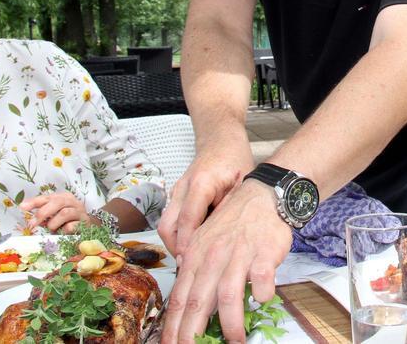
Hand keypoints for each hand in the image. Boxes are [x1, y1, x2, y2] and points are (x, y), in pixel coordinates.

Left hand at [19, 192, 89, 233]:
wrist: (89, 226)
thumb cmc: (68, 220)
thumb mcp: (55, 214)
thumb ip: (44, 213)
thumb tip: (29, 217)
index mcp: (62, 197)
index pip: (46, 197)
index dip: (34, 202)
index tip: (22, 207)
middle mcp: (72, 202)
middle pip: (57, 202)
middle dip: (43, 213)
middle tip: (32, 224)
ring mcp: (80, 212)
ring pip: (65, 213)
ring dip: (54, 223)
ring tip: (51, 229)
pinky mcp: (85, 223)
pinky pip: (72, 226)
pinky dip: (65, 230)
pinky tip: (64, 232)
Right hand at [157, 143, 253, 258]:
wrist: (220, 138)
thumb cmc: (234, 158)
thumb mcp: (240, 184)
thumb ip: (229, 210)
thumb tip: (225, 240)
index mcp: (200, 184)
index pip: (188, 220)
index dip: (187, 244)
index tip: (191, 263)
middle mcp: (182, 188)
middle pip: (167, 226)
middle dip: (176, 249)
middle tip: (191, 268)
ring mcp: (176, 192)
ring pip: (165, 225)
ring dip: (175, 244)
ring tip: (192, 262)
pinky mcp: (177, 196)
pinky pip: (171, 219)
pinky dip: (178, 235)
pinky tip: (193, 247)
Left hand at [160, 179, 291, 343]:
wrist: (262, 195)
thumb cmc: (234, 222)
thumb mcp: (205, 242)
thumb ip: (195, 270)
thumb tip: (185, 301)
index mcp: (195, 256)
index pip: (180, 298)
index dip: (174, 325)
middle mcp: (213, 257)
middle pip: (198, 301)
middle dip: (192, 333)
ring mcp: (238, 255)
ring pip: (228, 296)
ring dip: (230, 324)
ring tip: (235, 342)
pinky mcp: (263, 254)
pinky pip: (262, 280)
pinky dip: (262, 295)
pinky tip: (262, 302)